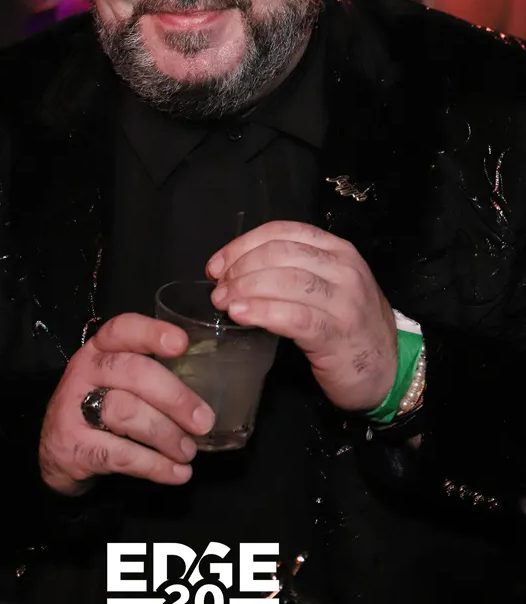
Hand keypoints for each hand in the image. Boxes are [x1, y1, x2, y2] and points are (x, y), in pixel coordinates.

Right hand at [39, 314, 214, 495]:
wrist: (58, 452)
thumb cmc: (101, 406)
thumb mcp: (118, 381)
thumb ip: (152, 374)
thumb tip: (209, 389)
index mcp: (100, 349)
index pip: (122, 329)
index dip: (151, 333)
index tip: (182, 344)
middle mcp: (84, 371)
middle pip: (132, 372)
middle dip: (174, 396)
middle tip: (203, 421)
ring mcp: (74, 409)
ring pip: (126, 413)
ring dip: (166, 435)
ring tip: (188, 451)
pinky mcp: (74, 447)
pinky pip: (121, 454)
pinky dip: (155, 466)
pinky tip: (176, 473)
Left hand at [207, 221, 396, 411]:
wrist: (386, 371)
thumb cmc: (348, 328)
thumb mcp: (327, 287)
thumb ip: (292, 271)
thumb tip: (235, 269)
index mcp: (338, 250)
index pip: (284, 232)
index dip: (243, 245)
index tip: (217, 265)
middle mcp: (344, 269)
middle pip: (280, 253)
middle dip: (240, 268)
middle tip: (219, 289)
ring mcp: (344, 300)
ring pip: (285, 280)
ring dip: (246, 288)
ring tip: (223, 302)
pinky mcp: (337, 333)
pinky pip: (293, 316)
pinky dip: (262, 311)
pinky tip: (241, 314)